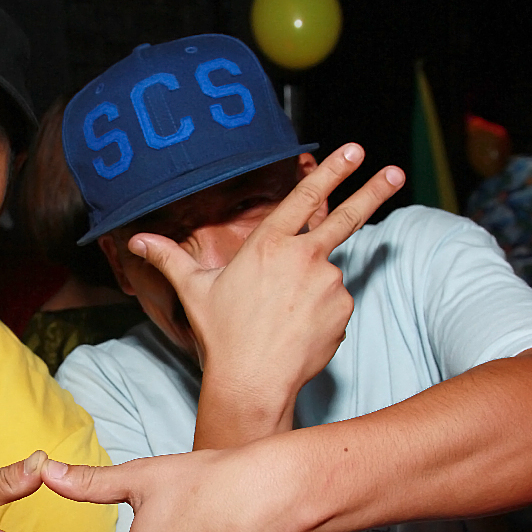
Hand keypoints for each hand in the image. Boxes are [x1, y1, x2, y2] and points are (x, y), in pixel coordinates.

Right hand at [129, 145, 404, 401]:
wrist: (253, 379)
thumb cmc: (222, 333)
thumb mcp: (194, 290)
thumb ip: (169, 258)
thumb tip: (135, 241)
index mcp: (269, 243)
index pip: (306, 197)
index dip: (332, 171)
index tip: (353, 151)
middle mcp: (304, 257)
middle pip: (347, 217)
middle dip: (374, 191)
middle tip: (396, 172)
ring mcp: (328, 284)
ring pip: (326, 277)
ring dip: (311, 291)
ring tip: (282, 319)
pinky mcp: (342, 310)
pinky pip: (334, 305)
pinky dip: (320, 314)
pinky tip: (297, 331)